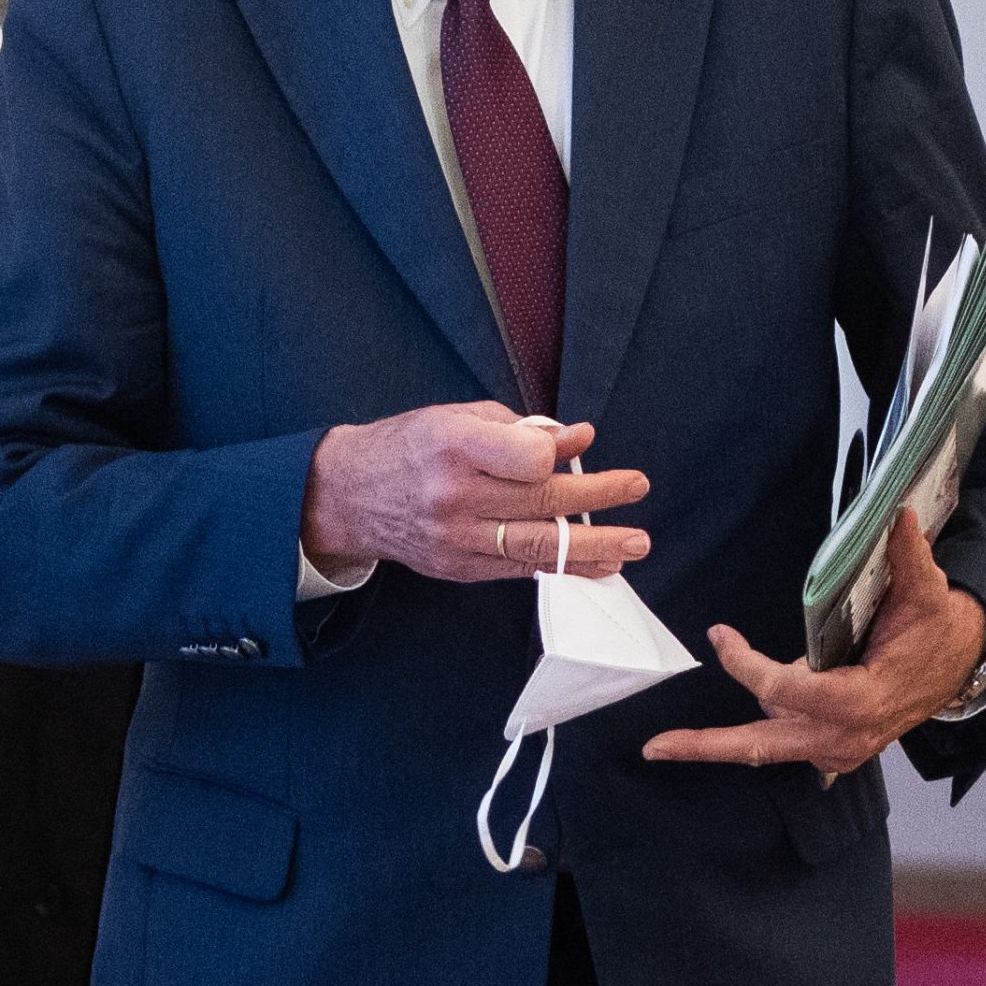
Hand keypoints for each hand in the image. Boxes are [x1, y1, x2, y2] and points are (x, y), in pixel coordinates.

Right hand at [299, 404, 648, 581]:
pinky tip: (599, 562)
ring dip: (594, 545)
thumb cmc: (408, 446)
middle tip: (637, 486)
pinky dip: (563, 565)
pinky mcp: (459, 568)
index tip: (577, 442)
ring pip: (537, 545)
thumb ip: (517, 428)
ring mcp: (455, 539)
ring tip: (635, 543)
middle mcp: (453, 497)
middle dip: (597, 495)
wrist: (348, 497)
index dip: (557, 453)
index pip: (524, 458)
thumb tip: (577, 438)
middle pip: (540, 501)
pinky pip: (521, 568)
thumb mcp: (455, 417)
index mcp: (451, 446)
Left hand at [642, 513, 985, 780]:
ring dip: (722, 742)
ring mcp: (839, 749)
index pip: (786, 690)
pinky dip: (759, 731)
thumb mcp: (928, 593)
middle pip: (762, 744)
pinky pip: (785, 745)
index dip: (746, 664)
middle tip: (655, 747)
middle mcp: (845, 736)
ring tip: (673, 738)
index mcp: (861, 701)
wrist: (961, 665)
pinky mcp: (835, 749)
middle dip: (706, 747)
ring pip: (768, 748)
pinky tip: (734, 714)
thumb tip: (897, 513)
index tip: (719, 635)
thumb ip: (909, 556)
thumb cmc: (940, 631)